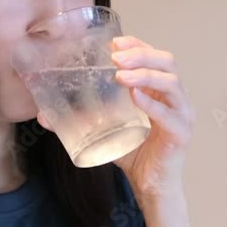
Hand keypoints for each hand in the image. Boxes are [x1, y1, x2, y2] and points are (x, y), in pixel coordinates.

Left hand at [36, 35, 194, 199]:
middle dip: (141, 54)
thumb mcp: (106, 128)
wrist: (150, 185)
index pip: (154, 56)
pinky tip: (136, 98)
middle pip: (166, 62)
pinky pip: (169, 114)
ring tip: (121, 76)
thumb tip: (44, 115)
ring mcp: (182, 113)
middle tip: (116, 57)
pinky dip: (153, 104)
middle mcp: (174, 97)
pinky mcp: (180, 133)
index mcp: (160, 89)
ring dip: (146, 75)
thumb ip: (81, 118)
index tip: (115, 42)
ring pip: (171, 83)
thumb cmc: (134, 152)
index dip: (137, 44)